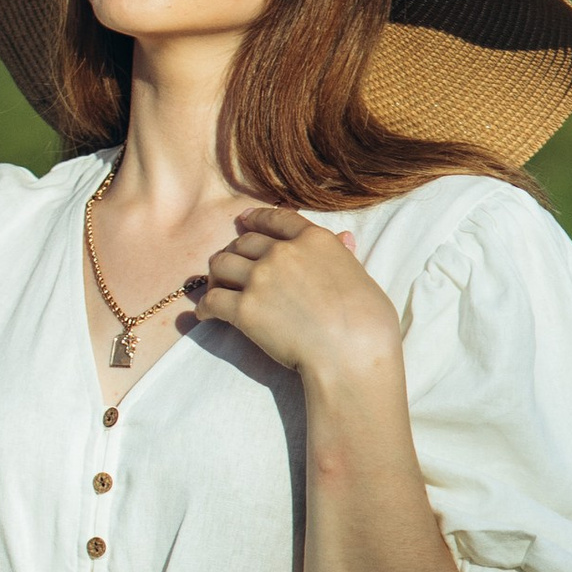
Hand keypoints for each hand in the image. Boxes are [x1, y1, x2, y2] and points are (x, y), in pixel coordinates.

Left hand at [197, 208, 401, 387]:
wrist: (350, 352)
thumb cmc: (367, 322)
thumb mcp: (360, 276)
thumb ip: (343, 256)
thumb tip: (345, 238)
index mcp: (313, 239)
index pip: (276, 219)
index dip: (256, 219)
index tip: (244, 221)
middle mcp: (283, 252)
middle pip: (244, 242)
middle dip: (235, 252)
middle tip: (232, 267)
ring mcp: (260, 278)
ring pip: (221, 265)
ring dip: (216, 275)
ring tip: (218, 288)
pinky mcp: (244, 309)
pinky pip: (212, 300)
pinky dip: (205, 307)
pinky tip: (204, 314)